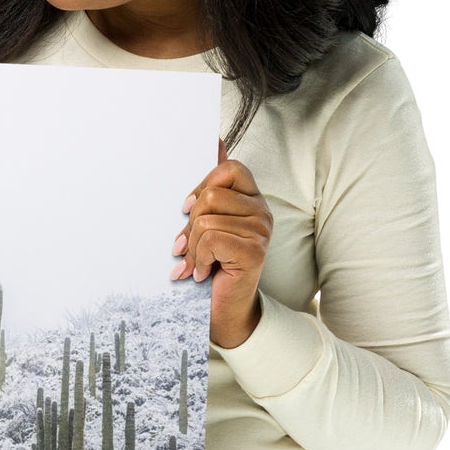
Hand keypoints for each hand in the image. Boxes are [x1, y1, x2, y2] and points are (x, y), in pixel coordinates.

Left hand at [170, 137, 272, 348]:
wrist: (222, 310)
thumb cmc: (212, 265)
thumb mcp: (206, 222)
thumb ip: (211, 186)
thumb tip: (215, 140)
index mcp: (251, 199)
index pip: (229, 169)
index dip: (202, 186)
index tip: (187, 210)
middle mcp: (262, 211)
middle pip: (212, 195)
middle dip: (190, 223)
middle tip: (188, 246)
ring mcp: (261, 231)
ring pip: (207, 219)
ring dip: (193, 246)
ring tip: (196, 262)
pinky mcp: (254, 250)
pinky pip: (211, 238)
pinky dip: (198, 258)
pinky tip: (202, 272)